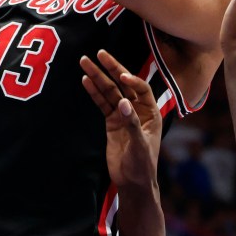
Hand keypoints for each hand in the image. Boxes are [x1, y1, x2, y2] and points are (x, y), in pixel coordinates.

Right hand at [80, 50, 161, 191]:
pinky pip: (102, 104)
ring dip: (98, 77)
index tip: (121, 76)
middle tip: (100, 53)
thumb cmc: (142, 165)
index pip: (141, 89)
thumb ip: (131, 124)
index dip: (132, 81)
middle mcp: (137, 109)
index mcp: (150, 113)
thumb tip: (123, 102)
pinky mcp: (111, 122)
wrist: (132, 182)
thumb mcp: (139, 146)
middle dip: (112, 68)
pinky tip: (85, 80)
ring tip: (85, 61)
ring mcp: (122, 115)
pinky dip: (94, 92)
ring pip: (110, 92)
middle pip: (123, 84)